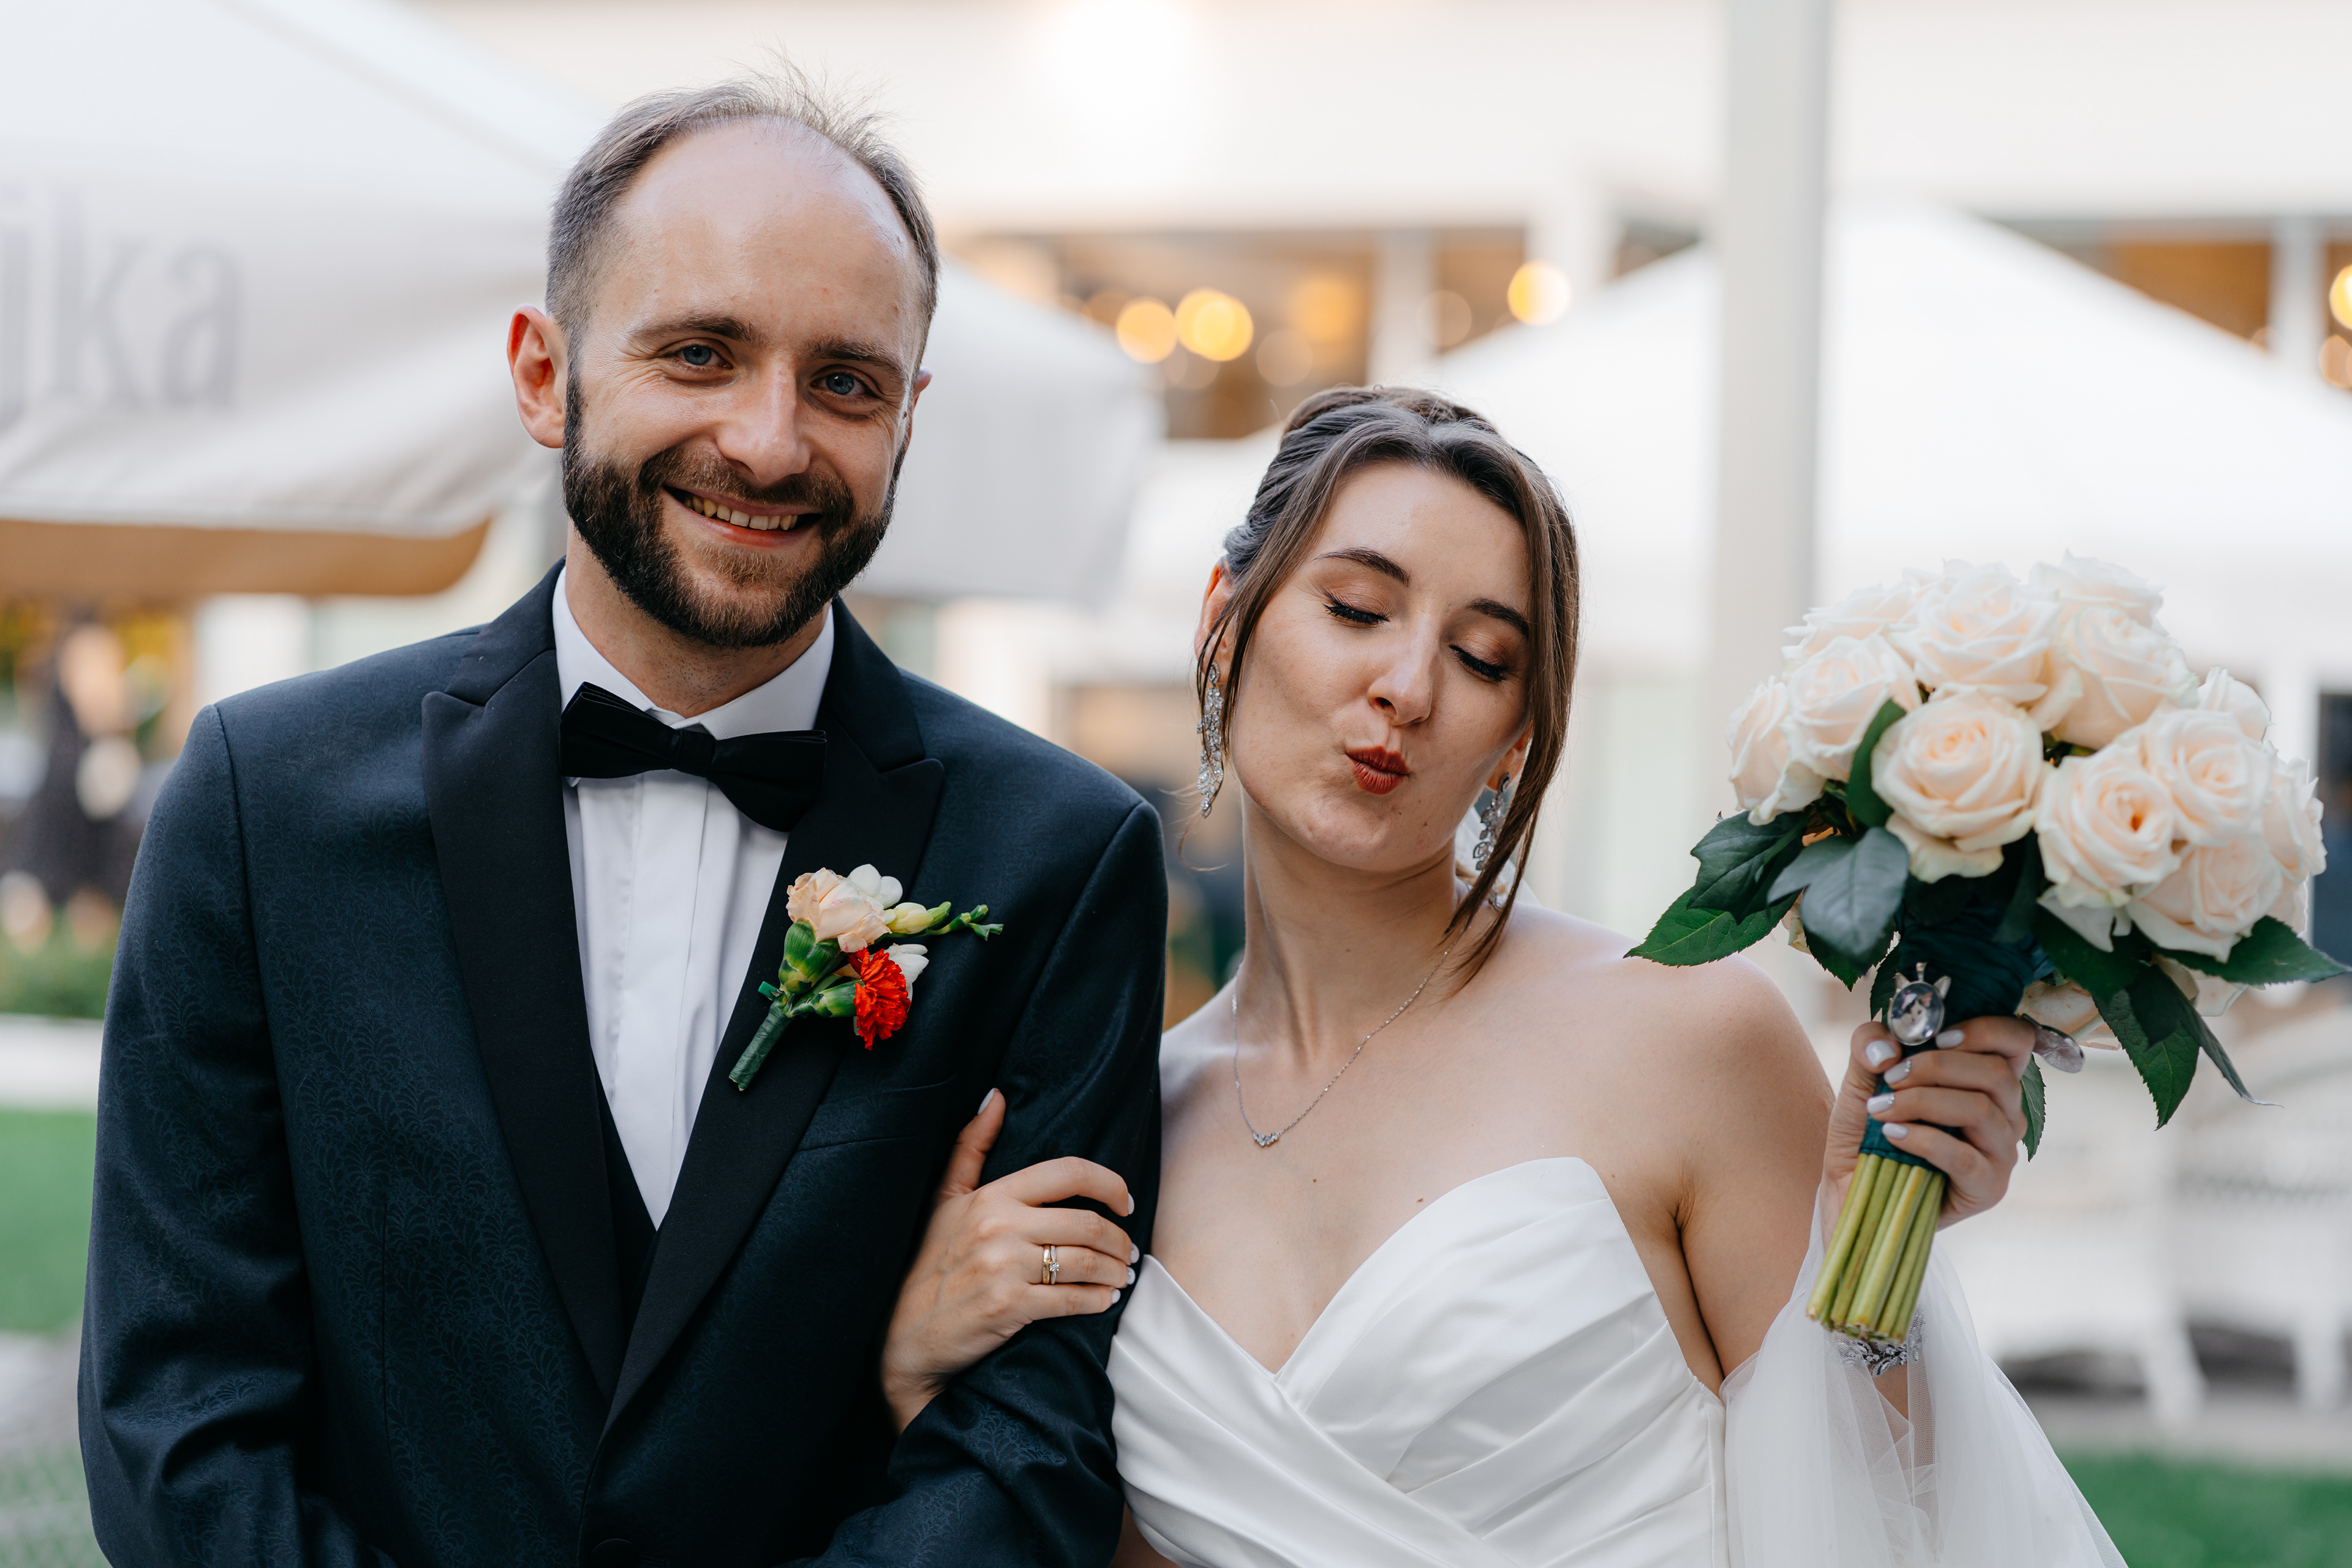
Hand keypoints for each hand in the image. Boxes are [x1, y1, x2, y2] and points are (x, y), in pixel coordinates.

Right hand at [880, 1089, 1138, 1431]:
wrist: (907, 1331)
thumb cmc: (931, 1262)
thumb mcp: (947, 1199)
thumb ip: (972, 1146)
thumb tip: (995, 1096)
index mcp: (992, 1196)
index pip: (1068, 1173)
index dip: (1109, 1184)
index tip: (1125, 1202)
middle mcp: (1000, 1227)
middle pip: (1087, 1223)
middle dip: (1120, 1239)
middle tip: (1130, 1250)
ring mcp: (1005, 1268)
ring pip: (1086, 1262)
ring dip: (1116, 1271)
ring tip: (1123, 1274)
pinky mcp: (1010, 1307)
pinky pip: (1072, 1300)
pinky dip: (1098, 1300)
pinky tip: (1105, 1299)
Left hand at [1823, 1015, 2032, 1228]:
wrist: (1853, 1188)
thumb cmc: (1868, 1130)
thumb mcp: (1860, 1079)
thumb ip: (1869, 1047)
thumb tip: (1888, 1046)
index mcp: (1986, 1080)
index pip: (2016, 1040)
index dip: (1984, 1030)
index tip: (1937, 1036)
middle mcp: (2005, 1113)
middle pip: (1996, 1072)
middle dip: (1935, 1066)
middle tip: (1890, 1078)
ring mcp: (2001, 1153)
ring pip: (1980, 1110)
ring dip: (1922, 1101)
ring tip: (1880, 1109)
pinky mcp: (1987, 1188)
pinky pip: (1964, 1156)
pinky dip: (1923, 1139)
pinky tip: (1892, 1134)